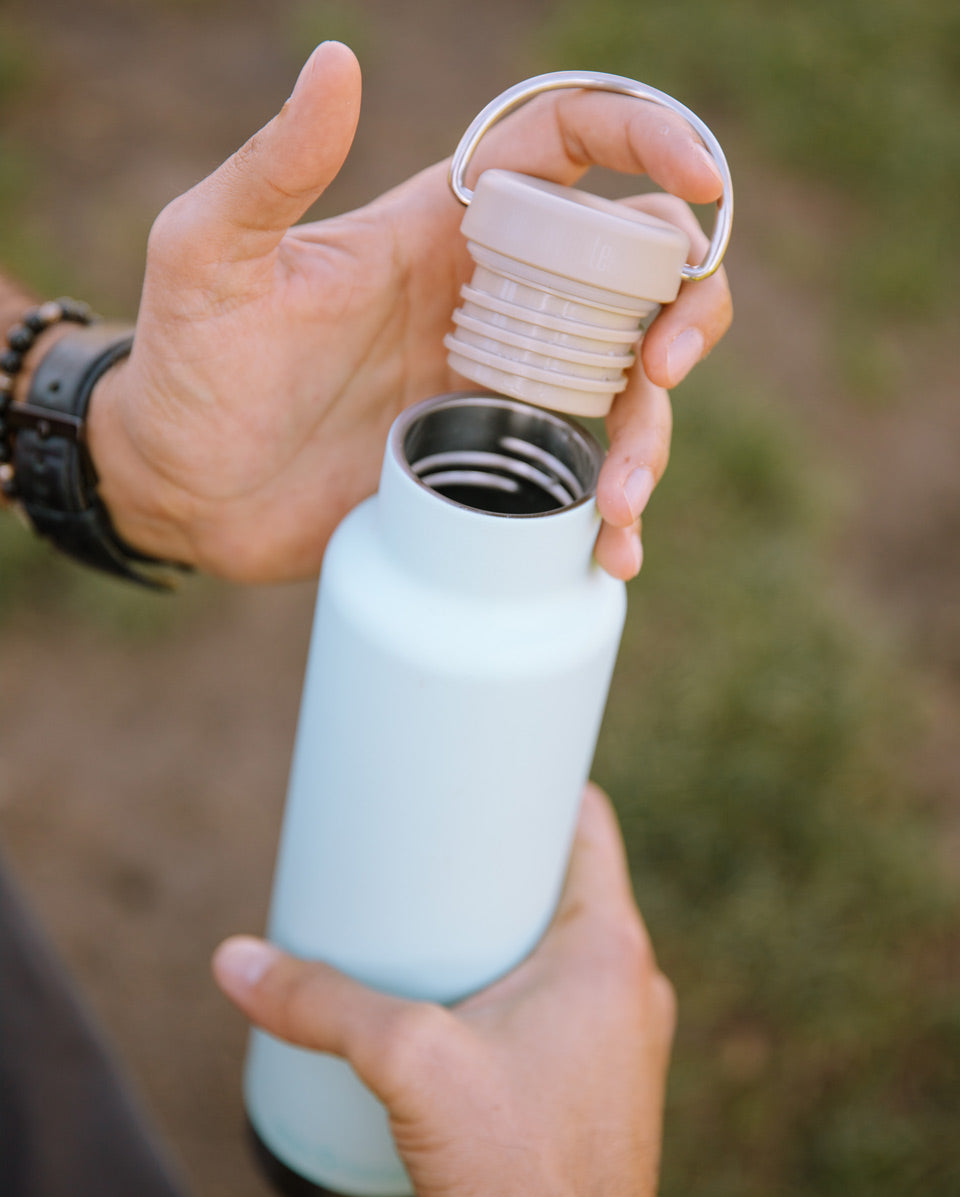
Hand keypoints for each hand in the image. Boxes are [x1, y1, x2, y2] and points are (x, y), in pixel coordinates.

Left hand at [88, 42, 730, 582]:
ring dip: (652, 437)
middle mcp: (494, 302)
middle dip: (686, 308)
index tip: (701, 180)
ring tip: (616, 504)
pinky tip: (614, 550)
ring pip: (628, 387)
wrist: (184, 491)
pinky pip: (584, 474)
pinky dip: (616, 512)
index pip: (571, 149)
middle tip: (659, 371)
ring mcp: (502, 388)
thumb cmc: (189, 366)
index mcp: (444, 229)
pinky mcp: (495, 466)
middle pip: (639, 272)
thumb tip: (336, 61)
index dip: (650, 141)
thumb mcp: (212, 257)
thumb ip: (272, 169)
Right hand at [213, 785, 675, 1196]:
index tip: (488, 765)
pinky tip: (467, 998)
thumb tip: (232, 961)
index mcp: (610, 947)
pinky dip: (520, 980)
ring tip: (442, 915)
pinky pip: (566, 1002)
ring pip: (566, 946)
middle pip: (567, 882)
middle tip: (438, 840)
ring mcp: (623, 1040)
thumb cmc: (518, 1171)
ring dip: (511, 923)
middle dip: (504, 857)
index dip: (540, 782)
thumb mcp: (409, 1065)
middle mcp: (632, 984)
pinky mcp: (600, 1086)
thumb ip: (321, 1003)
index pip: (586, 823)